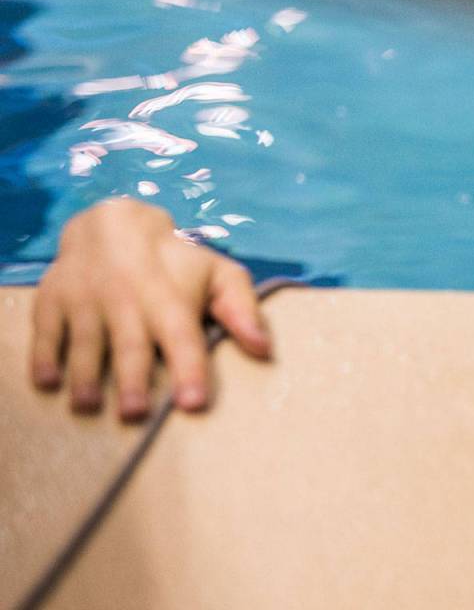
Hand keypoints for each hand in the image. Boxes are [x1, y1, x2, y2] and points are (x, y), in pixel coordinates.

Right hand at [30, 198, 270, 419]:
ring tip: (87, 406)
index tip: (193, 403)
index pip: (183, 338)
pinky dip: (44, 356)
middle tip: (135, 413)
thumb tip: (265, 349)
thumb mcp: (218, 274)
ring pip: (87, 342)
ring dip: (86, 375)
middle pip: (132, 345)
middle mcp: (128, 301)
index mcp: (170, 301)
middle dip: (132, 379)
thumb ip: (241, 309)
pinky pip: (45, 331)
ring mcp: (87, 301)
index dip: (190, 370)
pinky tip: (47, 382)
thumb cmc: (175, 262)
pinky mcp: (53, 302)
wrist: (112, 223)